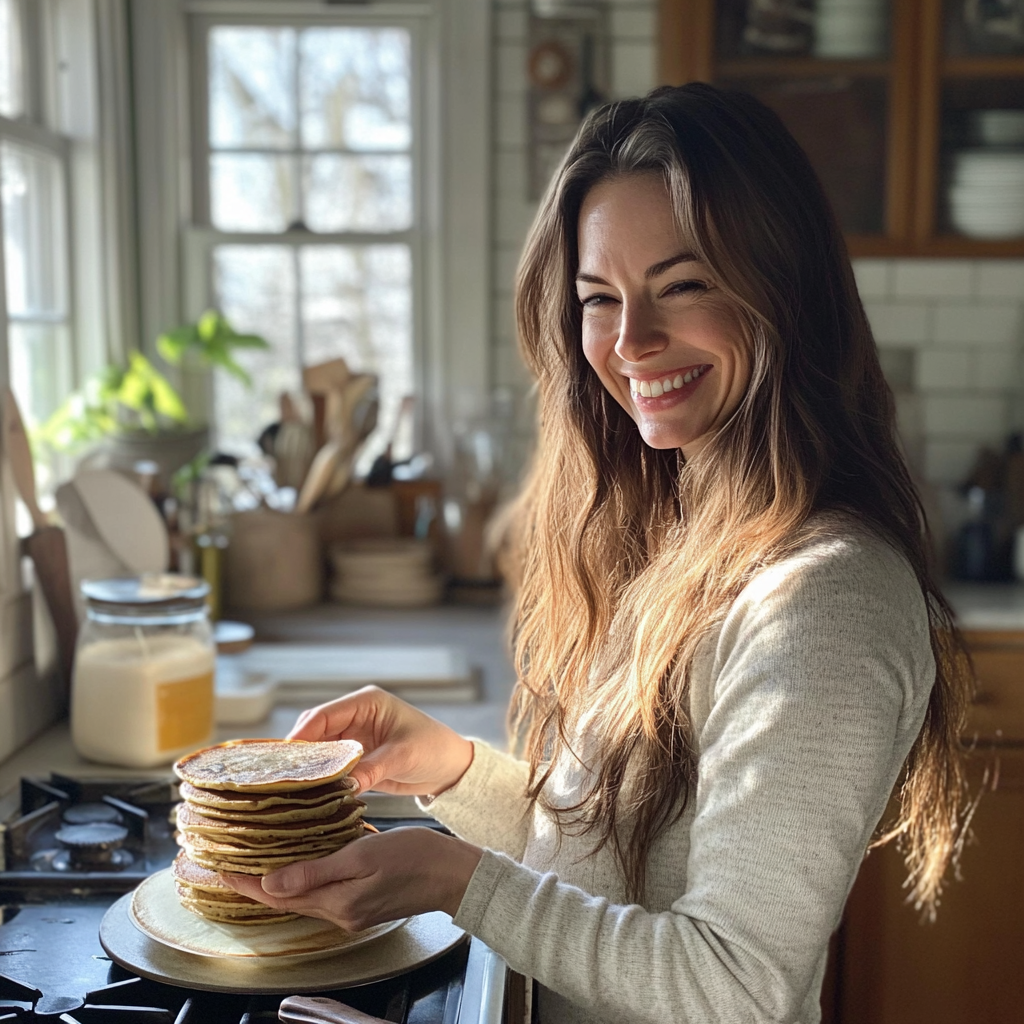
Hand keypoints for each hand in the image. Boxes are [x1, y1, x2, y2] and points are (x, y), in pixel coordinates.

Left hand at [221, 827, 482, 930]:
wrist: (454, 874)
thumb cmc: (415, 858)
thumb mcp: (363, 856)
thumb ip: (316, 870)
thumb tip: (270, 882)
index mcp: (336, 903)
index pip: (277, 896)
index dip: (245, 883)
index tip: (218, 868)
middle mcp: (339, 912)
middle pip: (285, 899)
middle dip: (255, 882)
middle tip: (229, 860)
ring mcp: (352, 910)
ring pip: (302, 895)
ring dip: (277, 880)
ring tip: (256, 858)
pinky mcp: (363, 902)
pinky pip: (322, 891)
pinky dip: (303, 877)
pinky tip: (301, 860)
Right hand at [287, 686, 473, 796]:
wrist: (451, 767)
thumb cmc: (434, 749)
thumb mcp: (403, 756)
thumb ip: (372, 768)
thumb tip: (343, 785)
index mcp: (367, 703)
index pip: (324, 715)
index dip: (302, 735)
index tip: (285, 758)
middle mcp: (356, 716)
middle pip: (315, 731)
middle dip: (300, 753)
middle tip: (282, 777)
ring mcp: (354, 737)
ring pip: (319, 750)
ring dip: (307, 767)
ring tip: (290, 788)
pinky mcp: (356, 757)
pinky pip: (330, 766)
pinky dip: (320, 778)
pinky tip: (309, 793)